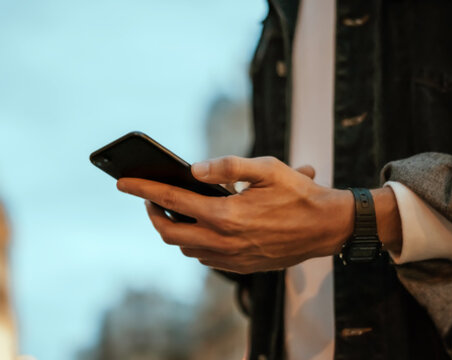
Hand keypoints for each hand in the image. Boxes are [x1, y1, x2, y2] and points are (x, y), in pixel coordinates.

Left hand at [117, 156, 354, 273]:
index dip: (143, 189)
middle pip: (169, 232)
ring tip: (172, 210)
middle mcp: (224, 241)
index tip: (122, 182)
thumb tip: (193, 168)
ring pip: (185, 248)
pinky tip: (198, 226)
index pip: (171, 200)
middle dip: (153, 214)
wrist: (328, 227)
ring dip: (173, 230)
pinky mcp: (240, 267)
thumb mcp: (267, 168)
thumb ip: (228, 165)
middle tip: (150, 198)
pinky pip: (204, 258)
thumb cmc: (299, 193)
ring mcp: (231, 258)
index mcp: (226, 215)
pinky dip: (193, 242)